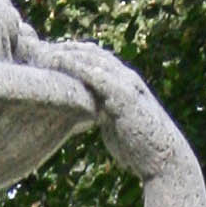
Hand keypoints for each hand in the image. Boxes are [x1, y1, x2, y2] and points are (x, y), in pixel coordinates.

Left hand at [54, 42, 190, 181]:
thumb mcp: (116, 125)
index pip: (98, 60)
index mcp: (125, 83)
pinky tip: (60, 62)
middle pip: (93, 54)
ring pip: (93, 60)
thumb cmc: (139, 147)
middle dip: (68, 48)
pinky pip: (97, 76)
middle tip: (42, 47)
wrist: (163, 159)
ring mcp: (125, 85)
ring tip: (45, 51)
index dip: (76, 54)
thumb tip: (91, 114)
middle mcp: (126, 78)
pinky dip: (77, 67)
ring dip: (69, 53)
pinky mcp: (123, 97)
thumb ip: (103, 113)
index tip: (53, 53)